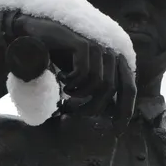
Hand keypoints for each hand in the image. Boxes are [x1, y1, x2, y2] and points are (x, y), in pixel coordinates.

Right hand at [17, 15, 135, 124]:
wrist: (36, 35)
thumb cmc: (60, 57)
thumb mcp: (82, 77)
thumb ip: (96, 89)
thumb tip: (106, 113)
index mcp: (115, 62)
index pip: (129, 88)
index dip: (126, 110)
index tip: (118, 130)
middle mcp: (111, 53)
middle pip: (112, 89)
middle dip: (93, 106)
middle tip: (73, 111)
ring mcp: (98, 47)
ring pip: (98, 83)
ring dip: (79, 93)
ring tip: (66, 91)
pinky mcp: (84, 44)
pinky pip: (84, 73)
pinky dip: (72, 81)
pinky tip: (61, 78)